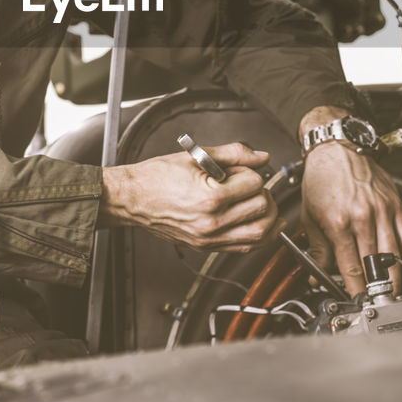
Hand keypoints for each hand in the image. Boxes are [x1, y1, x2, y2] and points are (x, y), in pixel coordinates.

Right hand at [100, 143, 280, 251]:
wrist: (132, 199)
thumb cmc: (156, 177)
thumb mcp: (195, 156)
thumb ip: (233, 153)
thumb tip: (261, 157)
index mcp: (210, 198)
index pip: (254, 184)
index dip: (251, 172)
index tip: (239, 170)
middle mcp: (212, 223)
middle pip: (262, 209)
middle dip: (263, 192)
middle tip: (250, 184)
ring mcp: (209, 239)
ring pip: (260, 234)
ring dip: (268, 216)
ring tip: (259, 202)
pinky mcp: (206, 247)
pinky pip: (244, 248)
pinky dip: (259, 236)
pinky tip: (259, 223)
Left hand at [300, 140, 401, 298]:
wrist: (337, 148)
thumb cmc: (322, 178)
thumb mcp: (310, 215)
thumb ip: (317, 249)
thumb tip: (317, 274)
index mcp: (339, 222)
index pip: (351, 267)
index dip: (356, 289)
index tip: (358, 301)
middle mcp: (363, 217)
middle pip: (375, 264)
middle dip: (379, 288)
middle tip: (381, 304)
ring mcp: (382, 211)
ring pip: (395, 254)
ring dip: (399, 278)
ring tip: (399, 294)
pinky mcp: (395, 204)